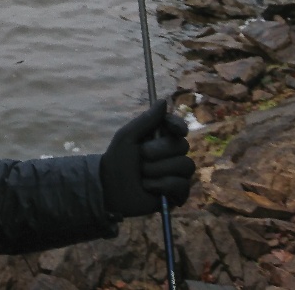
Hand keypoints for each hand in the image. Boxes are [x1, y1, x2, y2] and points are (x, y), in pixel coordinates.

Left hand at [99, 100, 194, 217]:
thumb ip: (146, 120)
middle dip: (158, 151)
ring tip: (142, 175)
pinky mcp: (178, 193)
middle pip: (182, 146)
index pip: (177, 127)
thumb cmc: (117, 160)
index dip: (179, 126)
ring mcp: (177, 173)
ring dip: (157, 170)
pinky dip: (162, 186)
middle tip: (141, 156)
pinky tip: (148, 188)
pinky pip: (182, 185)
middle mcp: (172, 154)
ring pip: (185, 165)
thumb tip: (162, 101)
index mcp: (160, 138)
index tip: (177, 130)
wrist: (110, 188)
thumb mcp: (127, 137)